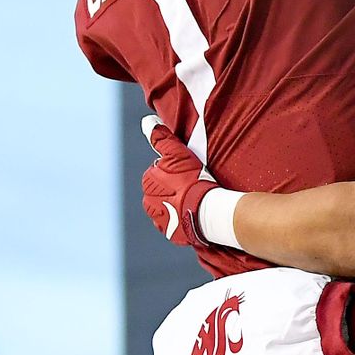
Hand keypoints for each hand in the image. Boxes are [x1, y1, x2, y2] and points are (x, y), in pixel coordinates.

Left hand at [140, 117, 221, 247]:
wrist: (207, 211)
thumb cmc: (194, 180)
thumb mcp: (178, 153)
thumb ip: (160, 137)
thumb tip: (146, 121)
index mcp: (148, 182)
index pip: (159, 173)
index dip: (174, 172)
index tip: (188, 174)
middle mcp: (149, 202)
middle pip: (161, 192)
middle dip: (173, 190)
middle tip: (192, 187)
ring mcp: (160, 220)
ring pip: (167, 208)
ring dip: (177, 205)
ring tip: (194, 202)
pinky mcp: (171, 234)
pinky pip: (175, 225)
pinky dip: (182, 221)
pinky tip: (193, 215)